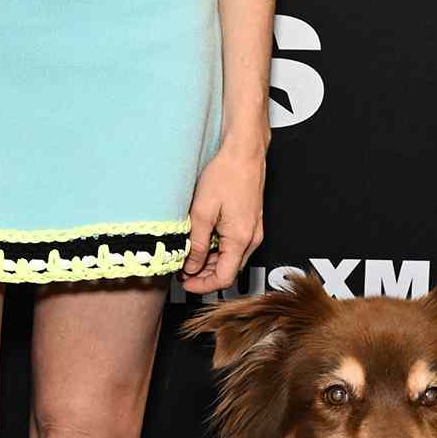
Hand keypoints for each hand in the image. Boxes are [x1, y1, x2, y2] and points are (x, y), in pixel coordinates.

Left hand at [180, 138, 265, 292]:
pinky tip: (203, 241)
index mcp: (241, 239)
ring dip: (210, 262)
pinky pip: (235, 244)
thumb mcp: (202, 212)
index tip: (185, 282)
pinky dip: (218, 249)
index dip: (202, 285)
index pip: (223, 278)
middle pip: (228, 270)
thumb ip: (196, 243)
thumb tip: (191, 266)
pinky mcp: (251, 222)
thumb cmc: (227, 174)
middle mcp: (252, 238)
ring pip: (231, 258)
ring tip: (189, 254)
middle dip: (204, 275)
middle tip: (182, 269)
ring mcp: (254, 230)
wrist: (244, 152)